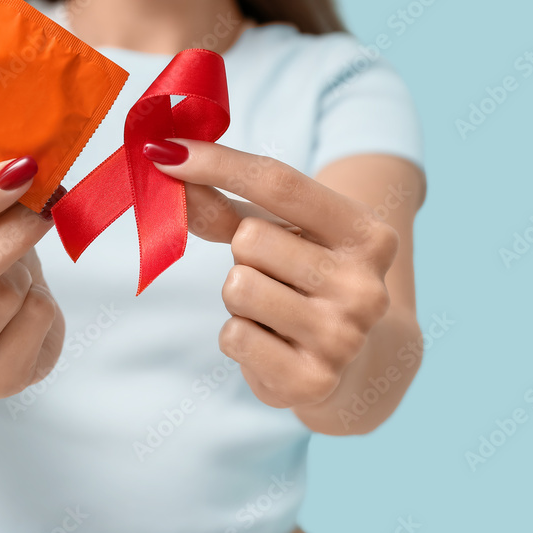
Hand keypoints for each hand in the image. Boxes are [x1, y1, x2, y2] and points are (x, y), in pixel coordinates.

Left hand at [143, 139, 399, 408]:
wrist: (356, 364)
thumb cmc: (306, 283)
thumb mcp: (280, 235)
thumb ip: (226, 205)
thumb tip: (167, 165)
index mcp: (368, 234)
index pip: (279, 182)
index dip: (215, 163)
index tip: (164, 151)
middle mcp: (365, 285)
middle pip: (250, 238)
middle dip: (243, 256)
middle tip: (274, 278)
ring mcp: (343, 336)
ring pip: (238, 287)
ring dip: (238, 299)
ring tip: (271, 311)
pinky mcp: (312, 381)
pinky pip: (234, 335)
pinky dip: (238, 336)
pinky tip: (271, 344)